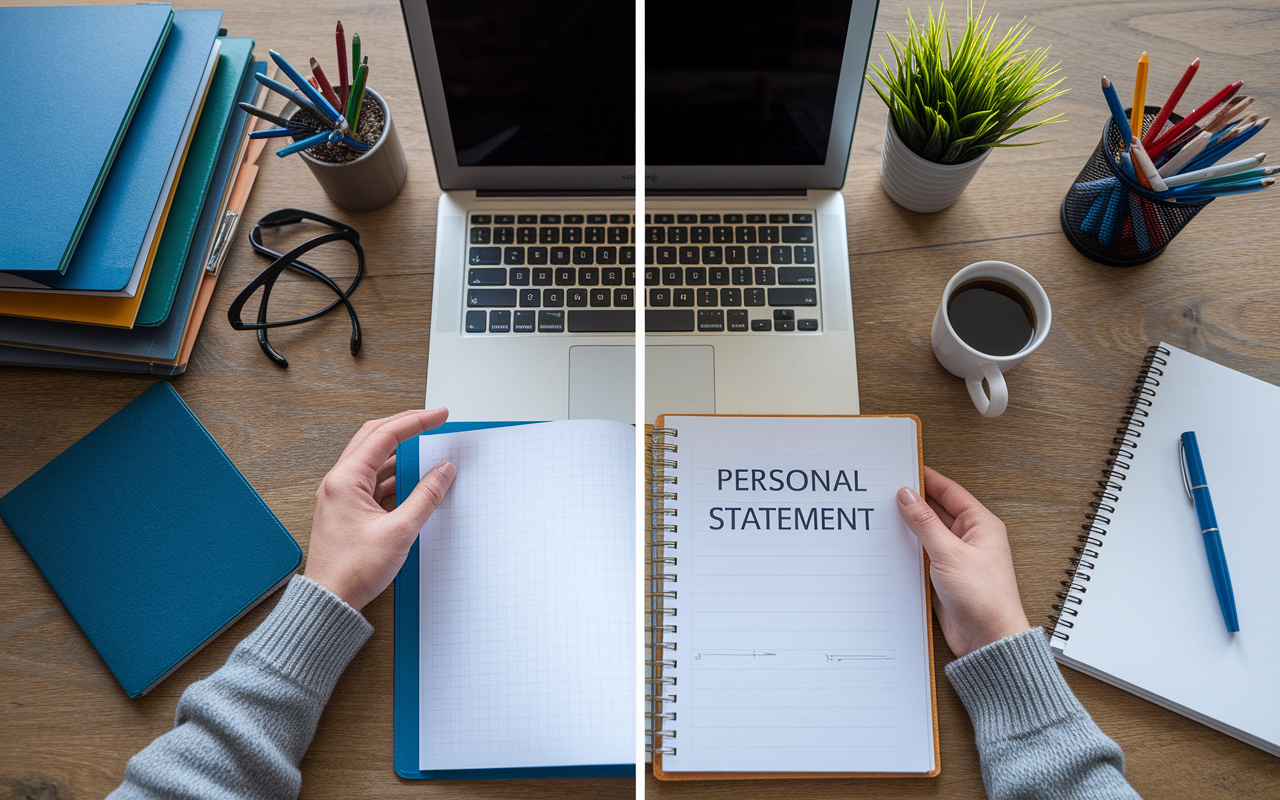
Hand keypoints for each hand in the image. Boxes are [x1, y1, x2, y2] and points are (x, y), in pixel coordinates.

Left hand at [303, 409, 457, 611]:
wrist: (330, 601)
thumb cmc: (353, 570)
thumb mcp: (400, 531)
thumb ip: (425, 496)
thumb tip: (444, 471)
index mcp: (345, 480)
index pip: (385, 436)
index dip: (416, 422)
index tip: (439, 416)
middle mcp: (339, 482)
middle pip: (374, 438)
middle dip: (405, 426)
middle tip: (432, 419)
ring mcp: (341, 495)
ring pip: (374, 459)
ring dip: (400, 451)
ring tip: (427, 447)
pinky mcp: (347, 509)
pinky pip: (373, 480)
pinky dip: (394, 474)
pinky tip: (412, 479)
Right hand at [896, 466, 1030, 657]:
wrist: (988, 639)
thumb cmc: (985, 598)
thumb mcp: (949, 553)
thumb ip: (925, 522)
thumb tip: (907, 496)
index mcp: (980, 525)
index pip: (950, 491)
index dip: (926, 479)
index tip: (904, 469)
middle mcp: (969, 539)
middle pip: (936, 512)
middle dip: (912, 504)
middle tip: (885, 494)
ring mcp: (955, 558)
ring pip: (926, 535)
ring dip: (908, 529)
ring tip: (882, 519)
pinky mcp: (944, 577)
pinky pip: (922, 556)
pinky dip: (907, 551)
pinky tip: (891, 548)